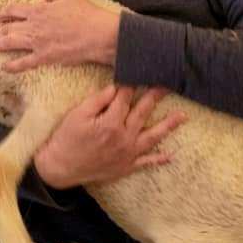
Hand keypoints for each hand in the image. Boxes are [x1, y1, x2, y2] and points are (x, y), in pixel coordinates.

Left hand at [0, 0, 119, 72]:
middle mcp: (33, 25)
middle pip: (7, 27)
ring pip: (10, 43)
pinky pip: (23, 63)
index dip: (3, 13)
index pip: (13, 10)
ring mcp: (37, 42)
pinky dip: (12, 66)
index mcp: (38, 10)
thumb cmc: (86, 14)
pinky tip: (4, 67)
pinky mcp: (44, 57)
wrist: (98, 34)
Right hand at [33, 84, 185, 189]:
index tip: (140, 73)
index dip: (130, 85)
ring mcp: (127, 154)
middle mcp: (123, 138)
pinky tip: (171, 155)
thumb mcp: (76, 115)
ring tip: (182, 116)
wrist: (60, 168)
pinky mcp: (126, 167)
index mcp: (110, 123)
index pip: (124, 98)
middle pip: (143, 112)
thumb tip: (114, 88)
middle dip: (155, 96)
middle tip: (168, 85)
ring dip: (168, 126)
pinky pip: (146, 163)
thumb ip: (97, 100)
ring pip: (152, 137)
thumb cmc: (66, 139)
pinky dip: (159, 159)